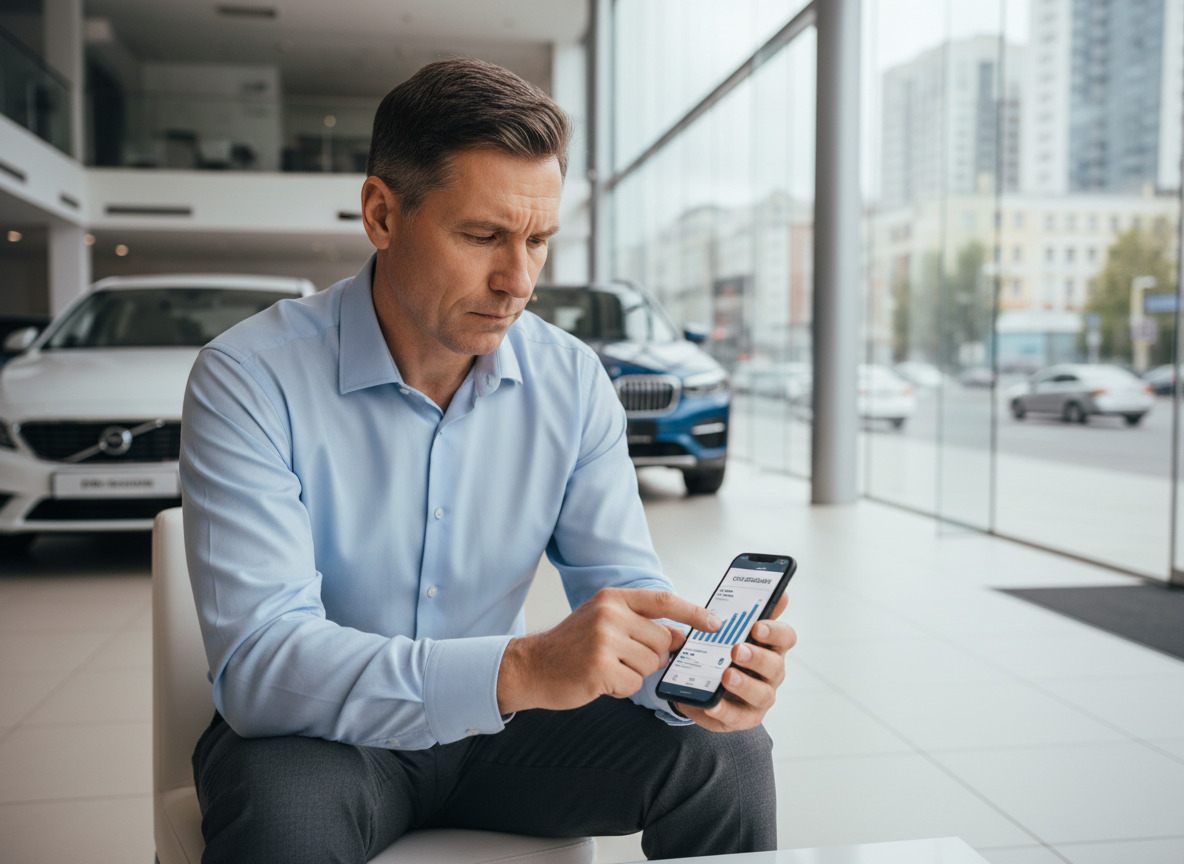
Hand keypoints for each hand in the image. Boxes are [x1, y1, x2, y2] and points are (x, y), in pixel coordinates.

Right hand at [497, 588, 721, 713]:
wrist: (530, 667)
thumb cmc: (571, 646)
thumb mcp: (604, 622)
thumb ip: (641, 624)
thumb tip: (680, 636)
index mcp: (613, 598)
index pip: (664, 601)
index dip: (694, 613)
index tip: (715, 623)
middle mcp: (609, 615)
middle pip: (661, 641)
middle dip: (651, 657)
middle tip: (621, 658)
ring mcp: (603, 641)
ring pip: (650, 664)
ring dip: (634, 673)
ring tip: (606, 667)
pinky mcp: (599, 669)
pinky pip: (633, 685)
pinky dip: (621, 688)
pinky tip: (599, 681)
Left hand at [675, 593, 795, 732]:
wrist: (704, 680)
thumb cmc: (724, 648)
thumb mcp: (732, 628)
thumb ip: (751, 611)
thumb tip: (782, 592)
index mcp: (772, 646)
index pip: (785, 637)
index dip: (774, 632)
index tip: (756, 626)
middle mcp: (771, 673)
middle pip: (775, 666)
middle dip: (757, 657)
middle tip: (737, 650)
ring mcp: (760, 697)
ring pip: (761, 694)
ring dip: (744, 684)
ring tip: (726, 676)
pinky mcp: (743, 717)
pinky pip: (736, 717)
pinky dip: (723, 710)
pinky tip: (710, 703)